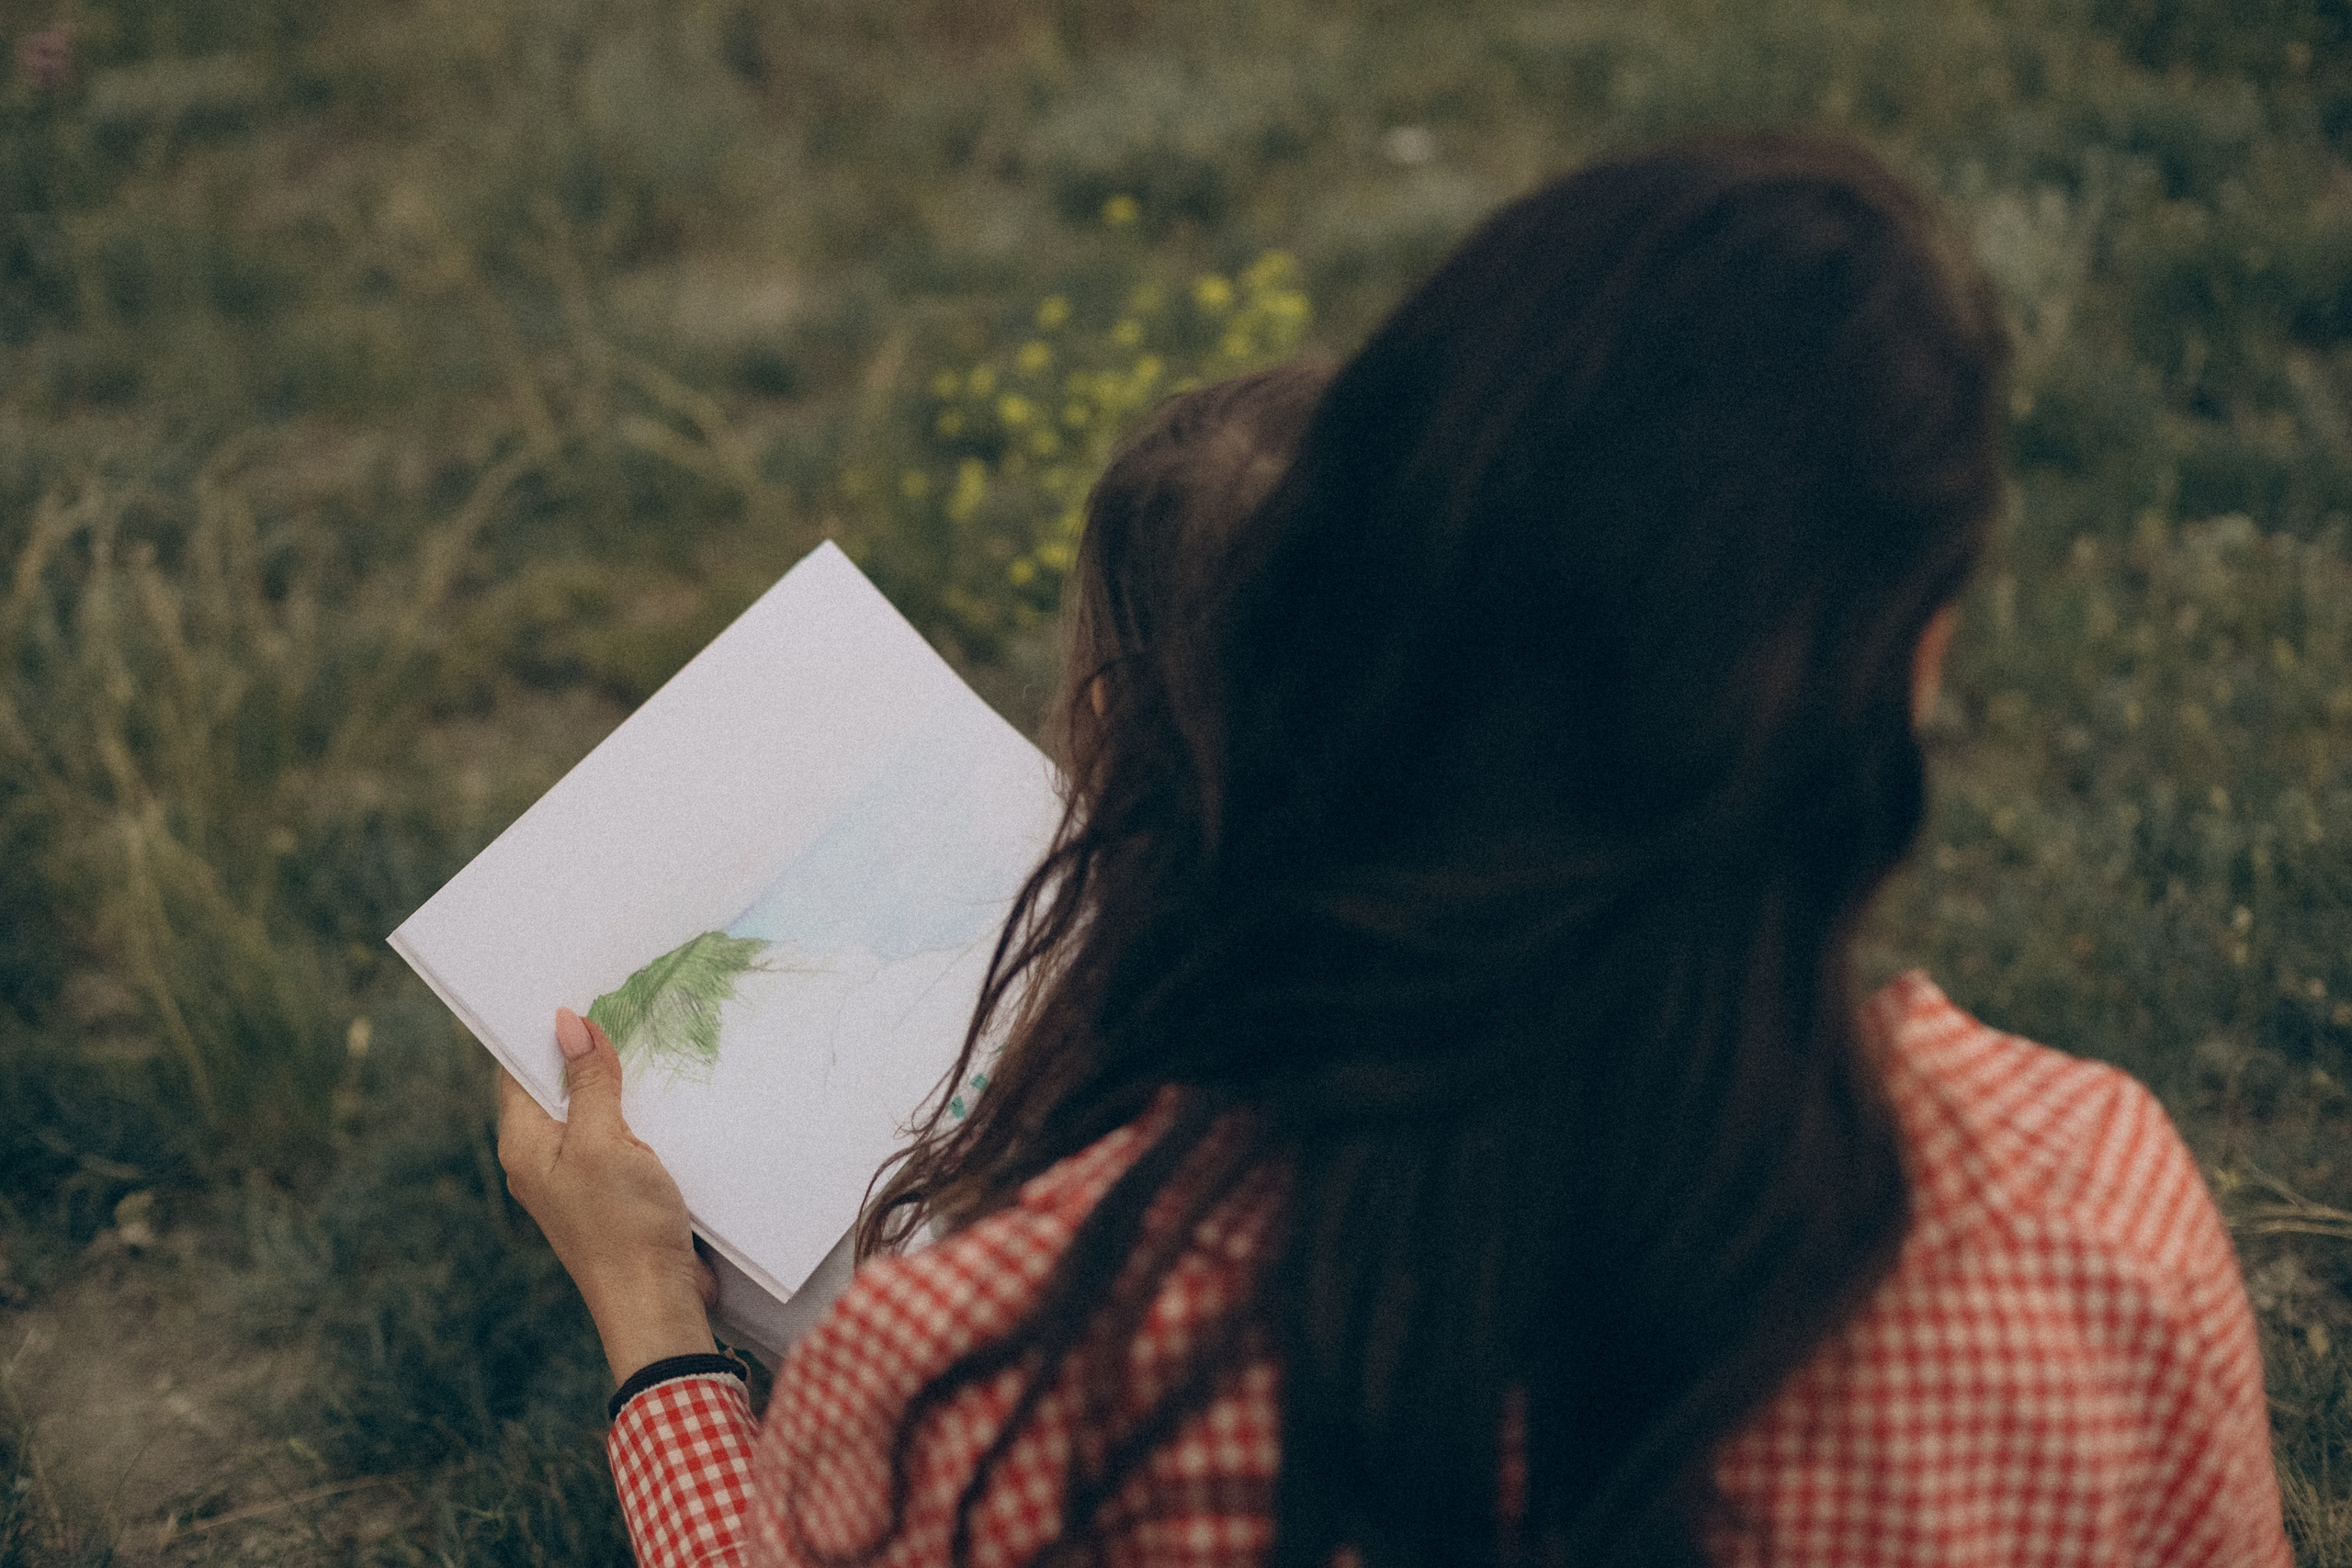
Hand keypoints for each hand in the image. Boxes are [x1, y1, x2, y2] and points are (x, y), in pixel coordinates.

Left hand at [498, 1007, 717, 1383]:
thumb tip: (568, 1024)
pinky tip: (668, 1089)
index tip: (570, 986)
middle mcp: (544, 1157)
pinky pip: (623, 1135)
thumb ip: (589, 1083)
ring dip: (620, 1080)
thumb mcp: (604, 1142)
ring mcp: (581, 1175)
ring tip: (649, 1033)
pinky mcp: (616, 1189)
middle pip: (559, 1086)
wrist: (656, 1302)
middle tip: (619, 996)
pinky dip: (641, 1110)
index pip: (520, 1069)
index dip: (542, 1030)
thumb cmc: (621, 1225)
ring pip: (596, 1109)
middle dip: (587, 1048)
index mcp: (525, 1143)